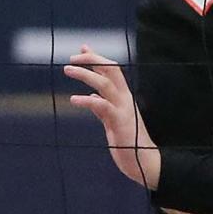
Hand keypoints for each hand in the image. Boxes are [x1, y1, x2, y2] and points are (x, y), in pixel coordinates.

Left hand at [65, 46, 160, 190]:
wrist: (144, 164)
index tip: (82, 49)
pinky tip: (74, 99)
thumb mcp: (113, 122)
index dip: (97, 58)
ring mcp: (123, 109)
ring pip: (105, 83)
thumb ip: (103, 108)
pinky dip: (87, 100)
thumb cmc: (129, 143)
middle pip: (110, 69)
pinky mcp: (120, 122)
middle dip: (92, 59)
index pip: (111, 70)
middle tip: (71, 58)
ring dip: (85, 74)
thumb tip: (92, 96)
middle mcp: (125, 98)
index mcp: (124, 97)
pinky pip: (102, 106)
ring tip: (68, 70)